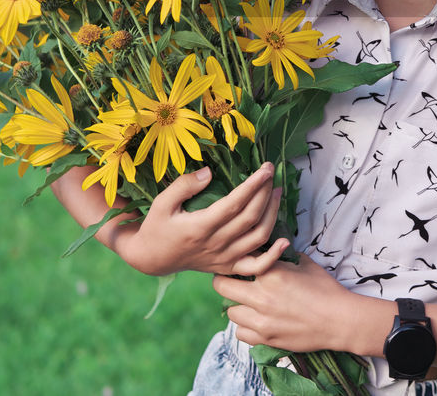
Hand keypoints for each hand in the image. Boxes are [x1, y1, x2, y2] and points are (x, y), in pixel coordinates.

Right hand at [117, 162, 288, 276]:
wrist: (152, 258)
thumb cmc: (157, 226)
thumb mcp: (162, 202)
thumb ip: (184, 186)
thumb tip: (209, 172)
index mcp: (200, 227)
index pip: (234, 204)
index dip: (253, 185)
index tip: (265, 169)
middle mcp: (216, 244)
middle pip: (250, 217)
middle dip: (265, 192)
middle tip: (272, 173)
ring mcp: (224, 258)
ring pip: (258, 237)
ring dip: (272, 214)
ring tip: (277, 192)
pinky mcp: (228, 267)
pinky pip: (256, 267)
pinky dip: (273, 256)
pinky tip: (284, 241)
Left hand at [213, 252, 373, 353]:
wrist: (340, 320)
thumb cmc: (326, 289)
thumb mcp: (305, 264)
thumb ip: (283, 257)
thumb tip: (270, 250)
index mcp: (271, 273)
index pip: (240, 261)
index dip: (239, 260)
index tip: (241, 261)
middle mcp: (261, 297)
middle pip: (222, 286)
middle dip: (225, 280)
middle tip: (232, 280)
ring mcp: (262, 320)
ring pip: (230, 311)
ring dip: (237, 305)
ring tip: (248, 303)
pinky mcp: (266, 338)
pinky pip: (239, 333)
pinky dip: (244, 327)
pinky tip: (255, 321)